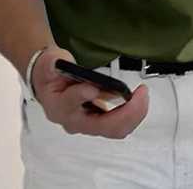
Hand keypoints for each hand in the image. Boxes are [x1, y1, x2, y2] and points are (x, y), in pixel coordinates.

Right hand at [31, 47, 149, 138]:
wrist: (50, 83)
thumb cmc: (50, 73)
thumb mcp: (49, 63)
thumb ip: (53, 64)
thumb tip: (58, 63)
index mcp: (58, 106)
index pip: (69, 104)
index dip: (81, 96)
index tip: (92, 87)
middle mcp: (74, 121)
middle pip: (102, 126)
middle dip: (126, 112)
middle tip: (140, 93)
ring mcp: (87, 125)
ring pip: (114, 129)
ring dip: (133, 114)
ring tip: (143, 95)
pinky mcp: (98, 122)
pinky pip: (119, 125)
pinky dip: (132, 114)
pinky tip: (139, 100)